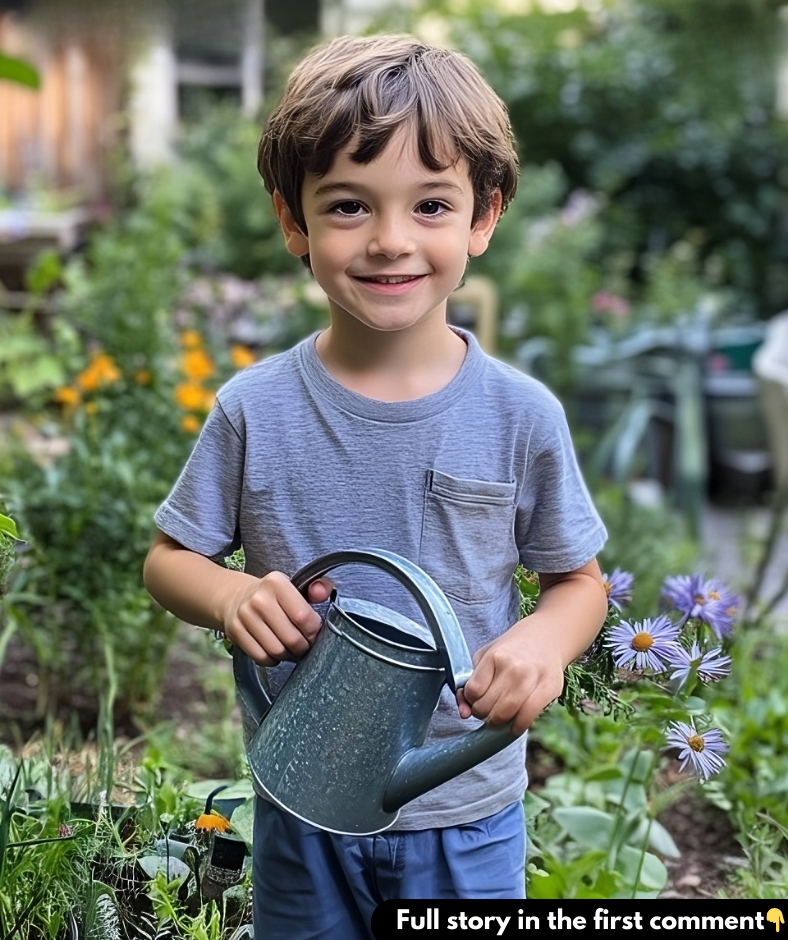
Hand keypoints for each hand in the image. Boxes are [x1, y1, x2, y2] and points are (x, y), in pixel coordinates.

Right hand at [224, 572, 332, 665]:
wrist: (236, 596)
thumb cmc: (274, 595)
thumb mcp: (296, 585)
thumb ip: (318, 588)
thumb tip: (322, 593)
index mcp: (277, 583)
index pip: (303, 617)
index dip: (313, 631)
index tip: (315, 633)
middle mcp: (259, 599)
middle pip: (291, 638)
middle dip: (303, 647)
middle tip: (304, 645)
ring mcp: (245, 616)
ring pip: (276, 650)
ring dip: (288, 655)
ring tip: (291, 648)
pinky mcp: (235, 631)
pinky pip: (260, 657)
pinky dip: (272, 659)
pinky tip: (275, 651)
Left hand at [456, 619, 565, 736]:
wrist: (545, 637)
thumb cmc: (511, 650)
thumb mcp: (485, 657)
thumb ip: (469, 684)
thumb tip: (464, 713)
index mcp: (494, 656)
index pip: (473, 691)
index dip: (471, 700)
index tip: (476, 698)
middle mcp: (513, 667)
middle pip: (487, 707)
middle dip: (482, 714)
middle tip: (487, 709)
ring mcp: (532, 679)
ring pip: (505, 715)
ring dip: (498, 722)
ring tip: (500, 716)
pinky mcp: (549, 689)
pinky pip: (527, 718)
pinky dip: (517, 726)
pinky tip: (515, 723)